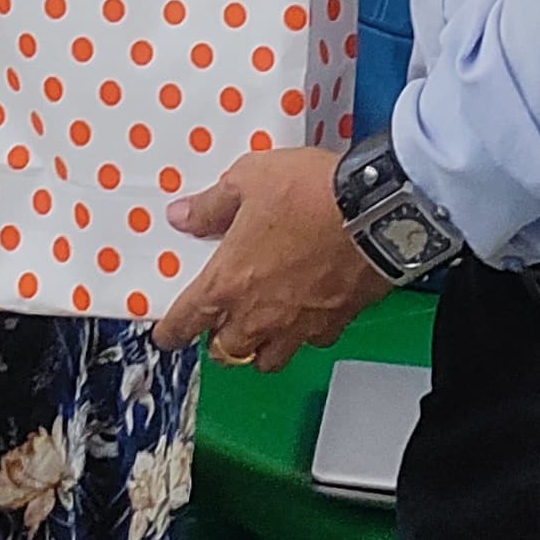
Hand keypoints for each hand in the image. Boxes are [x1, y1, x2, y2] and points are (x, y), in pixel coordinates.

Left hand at [163, 144, 377, 368]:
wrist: (373, 209)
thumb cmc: (309, 193)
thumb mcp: (249, 179)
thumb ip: (212, 205)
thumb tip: (182, 216)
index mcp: (228, 283)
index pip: (185, 323)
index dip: (170, 332)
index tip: (166, 335)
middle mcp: (259, 315)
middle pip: (224, 352)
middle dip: (217, 341)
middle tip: (220, 321)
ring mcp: (298, 325)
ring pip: (267, 360)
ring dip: (258, 348)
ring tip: (260, 328)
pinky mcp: (335, 323)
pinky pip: (312, 342)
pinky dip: (305, 335)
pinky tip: (307, 313)